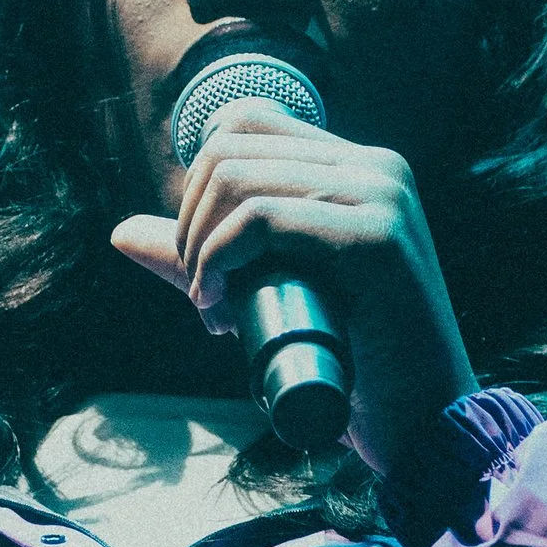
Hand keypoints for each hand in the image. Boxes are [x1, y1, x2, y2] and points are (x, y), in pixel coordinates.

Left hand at [110, 100, 479, 488]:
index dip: (199, 182)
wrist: (427, 425)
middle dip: (190, 221)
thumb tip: (120, 232)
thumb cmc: (355, 367)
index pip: (246, 121)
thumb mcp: (272, 293)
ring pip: (238, 178)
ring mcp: (381, 196)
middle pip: (229, 146)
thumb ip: (208, 257)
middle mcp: (376, 168)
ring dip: (199, 246)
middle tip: (202, 293)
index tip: (204, 256)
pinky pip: (261, 218)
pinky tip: (217, 307)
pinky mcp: (376, 238)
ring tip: (212, 307)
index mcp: (360, 168)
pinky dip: (217, 259)